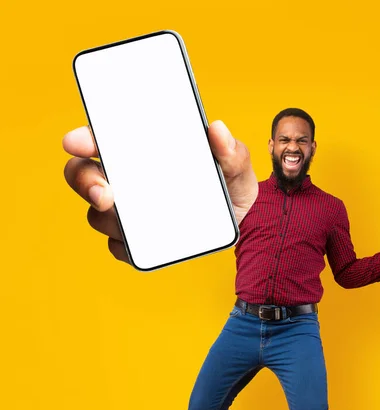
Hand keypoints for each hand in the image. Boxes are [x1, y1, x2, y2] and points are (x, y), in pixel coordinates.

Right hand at [62, 121, 257, 264]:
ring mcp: (128, 211)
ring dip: (107, 217)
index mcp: (141, 150)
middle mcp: (126, 179)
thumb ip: (230, 149)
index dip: (83, 138)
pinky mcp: (136, 242)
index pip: (102, 139)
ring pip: (98, 213)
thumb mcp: (236, 164)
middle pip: (84, 175)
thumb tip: (218, 131)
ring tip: (132, 219)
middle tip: (104, 193)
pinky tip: (142, 244)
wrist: (241, 222)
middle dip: (85, 182)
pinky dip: (125, 246)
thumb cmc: (229, 183)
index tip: (76, 143)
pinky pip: (119, 247)